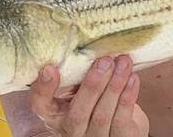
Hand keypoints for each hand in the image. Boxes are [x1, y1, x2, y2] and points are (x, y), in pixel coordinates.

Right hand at [29, 55, 148, 136]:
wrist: (113, 128)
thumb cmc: (91, 101)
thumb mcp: (75, 89)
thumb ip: (75, 75)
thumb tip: (85, 43)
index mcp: (54, 115)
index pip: (40, 105)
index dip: (43, 88)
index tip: (50, 68)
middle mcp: (70, 130)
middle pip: (78, 112)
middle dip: (93, 84)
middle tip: (105, 60)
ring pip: (103, 114)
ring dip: (115, 85)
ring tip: (123, 63)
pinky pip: (122, 119)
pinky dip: (128, 96)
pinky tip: (132, 78)